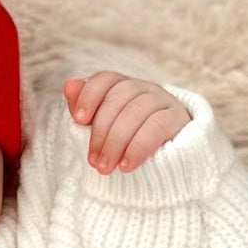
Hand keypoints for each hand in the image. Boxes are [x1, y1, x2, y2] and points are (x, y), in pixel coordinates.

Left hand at [63, 72, 190, 173]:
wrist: (168, 166)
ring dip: (116, 142)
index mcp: (124, 88)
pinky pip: (157, 126)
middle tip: (93, 162)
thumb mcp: (102, 131)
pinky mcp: (178, 119)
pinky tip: (127, 165)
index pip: (106, 79)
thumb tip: (69, 85)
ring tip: (106, 168)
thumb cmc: (127, 146)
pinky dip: (138, 146)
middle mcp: (145, 88)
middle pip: (119, 98)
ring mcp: (164, 101)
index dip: (90, 95)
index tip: (78, 120)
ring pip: (136, 111)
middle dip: (101, 132)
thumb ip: (84, 110)